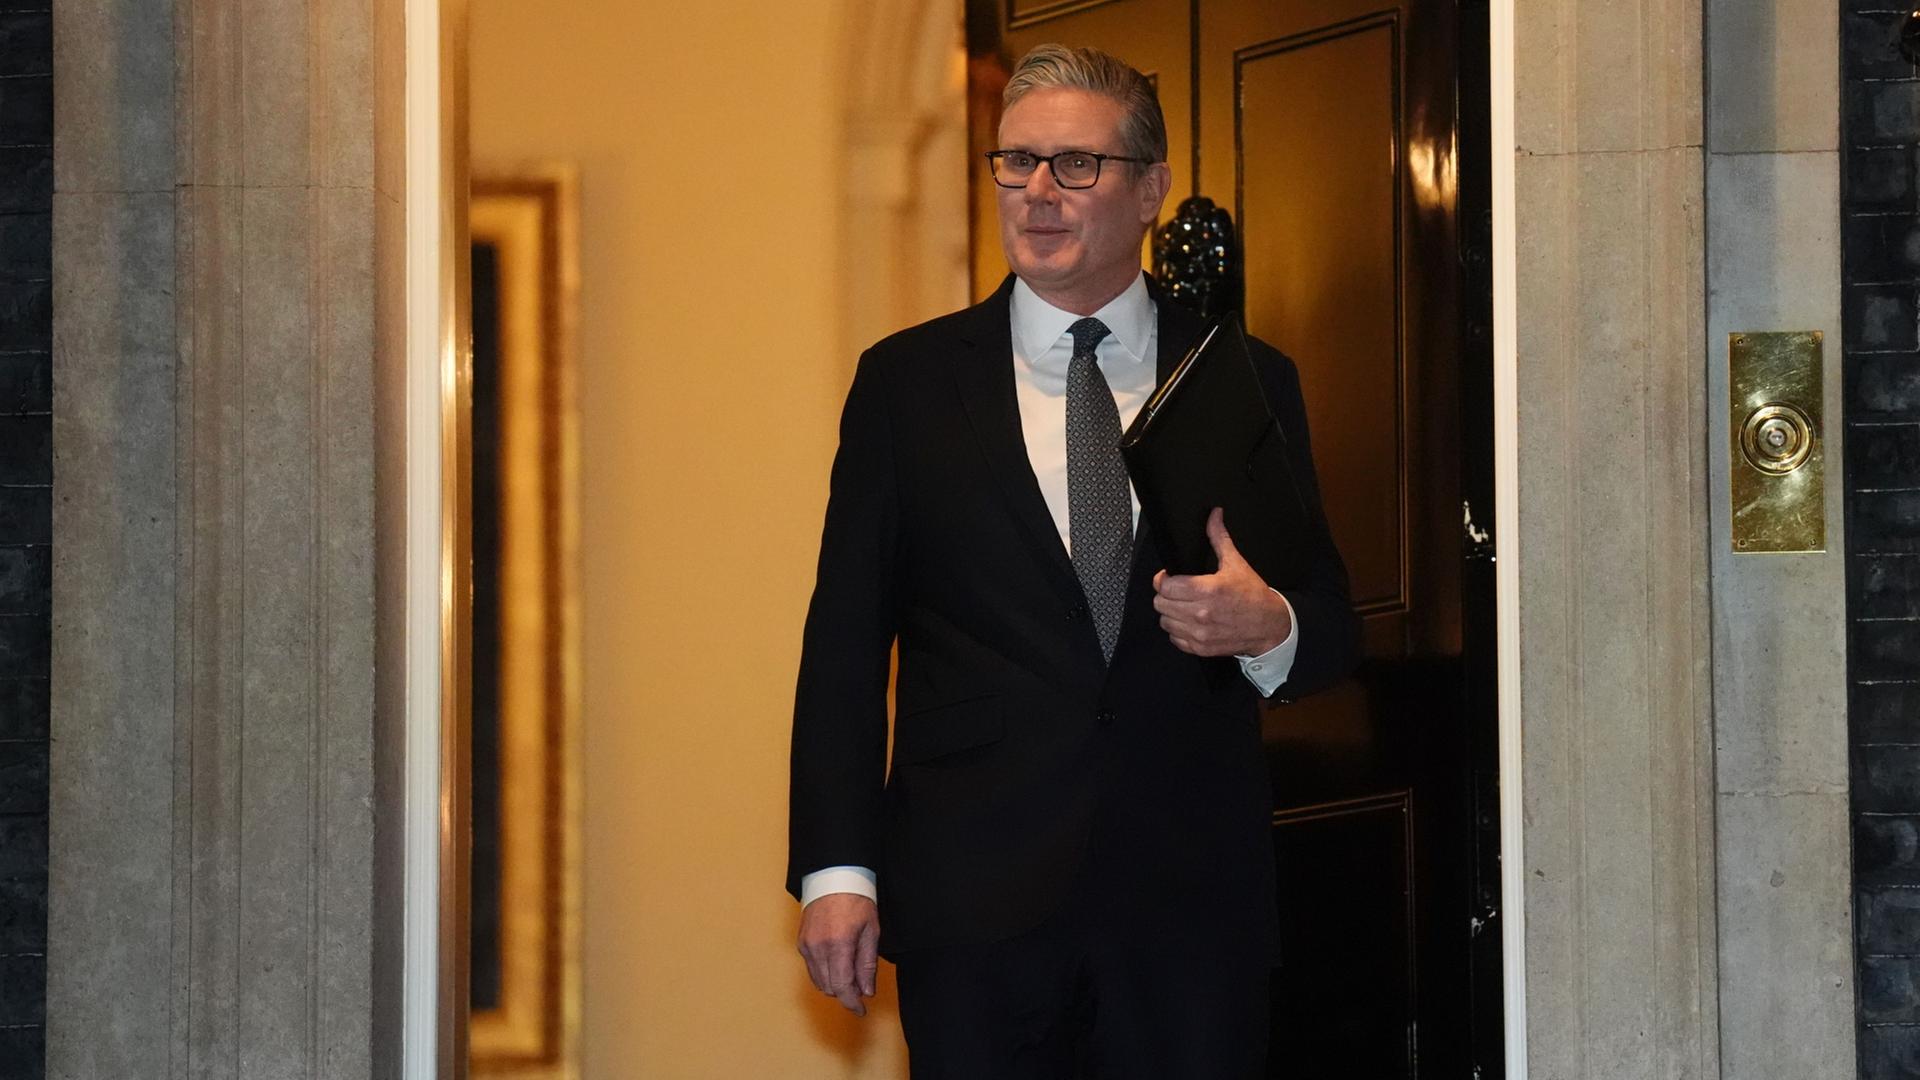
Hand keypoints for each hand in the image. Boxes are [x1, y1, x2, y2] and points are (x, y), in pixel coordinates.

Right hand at [797, 893, 879, 1015]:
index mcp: (838, 945)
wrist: (833, 877)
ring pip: (819, 981)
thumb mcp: (871, 930)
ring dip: (835, 985)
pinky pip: (812, 969)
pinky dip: (825, 974)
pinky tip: (837, 965)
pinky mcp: (801, 943)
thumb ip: (867, 963)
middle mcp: (818, 948)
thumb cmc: (856, 900)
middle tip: (862, 988)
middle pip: (830, 987)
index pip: (842, 987)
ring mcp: (806, 946)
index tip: (861, 1010)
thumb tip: (866, 991)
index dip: (852, 1003)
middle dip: (846, 993)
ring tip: (851, 975)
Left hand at [1152, 507, 1292, 656]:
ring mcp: (1199, 633)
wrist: (1270, 625)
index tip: (1170, 577)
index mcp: (1207, 589)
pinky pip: (1175, 639)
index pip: (1165, 585)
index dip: (1163, 579)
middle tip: (1177, 591)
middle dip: (1166, 595)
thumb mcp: (1236, 563)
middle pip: (1160, 603)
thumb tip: (1214, 515)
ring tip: (1183, 606)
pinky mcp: (1201, 647)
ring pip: (1165, 621)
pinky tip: (1189, 622)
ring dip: (1170, 613)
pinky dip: (1178, 631)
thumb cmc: (1253, 595)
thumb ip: (1219, 538)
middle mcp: (1200, 613)